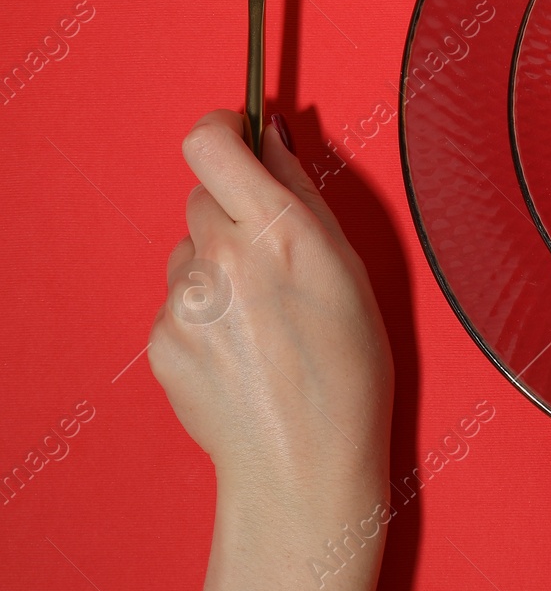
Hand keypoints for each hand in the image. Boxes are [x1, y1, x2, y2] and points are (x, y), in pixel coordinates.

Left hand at [149, 111, 392, 590]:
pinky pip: (177, 303)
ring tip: (263, 319)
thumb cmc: (346, 371)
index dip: (221, 128)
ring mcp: (184, 302)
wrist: (304, 462)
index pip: (211, 143)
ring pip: (189, 253)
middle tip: (272, 258)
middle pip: (202, 198)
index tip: (235, 131)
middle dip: (232, 213)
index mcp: (277, 231)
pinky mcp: (160, 340)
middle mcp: (222, 258)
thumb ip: (304, 194)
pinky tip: (242, 350)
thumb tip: (273, 141)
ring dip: (217, 268)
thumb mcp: (350, 268)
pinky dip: (205, 315)